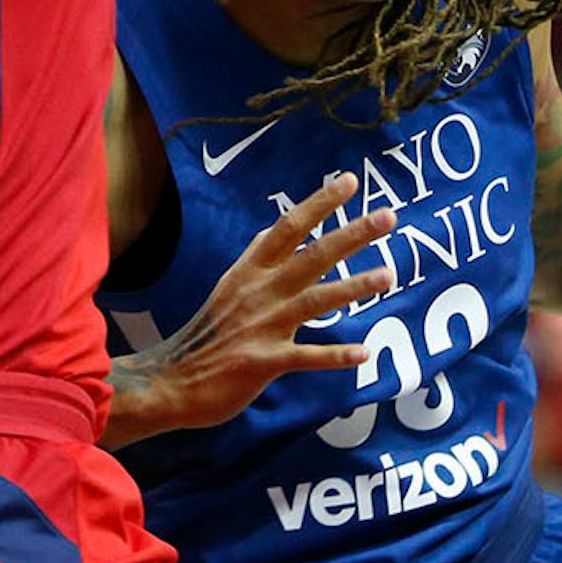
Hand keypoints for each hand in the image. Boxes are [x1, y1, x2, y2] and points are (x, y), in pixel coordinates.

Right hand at [103, 172, 393, 446]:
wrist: (172, 381)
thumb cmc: (209, 334)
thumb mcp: (228, 287)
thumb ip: (253, 260)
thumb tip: (269, 230)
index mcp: (251, 271)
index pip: (289, 227)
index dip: (320, 202)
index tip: (350, 180)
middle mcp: (259, 292)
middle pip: (312, 255)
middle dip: (352, 234)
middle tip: (389, 217)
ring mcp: (262, 326)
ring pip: (315, 300)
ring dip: (353, 287)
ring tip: (388, 276)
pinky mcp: (262, 362)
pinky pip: (306, 357)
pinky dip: (335, 355)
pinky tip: (363, 353)